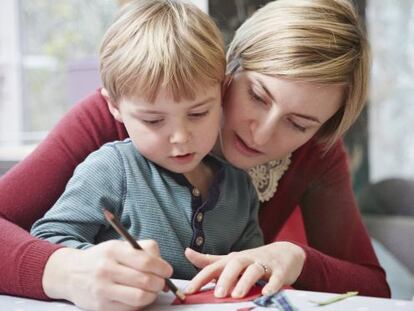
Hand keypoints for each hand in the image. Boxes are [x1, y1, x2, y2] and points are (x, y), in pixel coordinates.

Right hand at [43, 239, 172, 310]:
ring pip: (140, 297)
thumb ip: (143, 250)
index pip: (146, 262)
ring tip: (151, 290)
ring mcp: (103, 290)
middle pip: (145, 281)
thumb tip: (163, 267)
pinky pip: (130, 309)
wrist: (71, 274)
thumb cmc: (102, 259)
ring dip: (152, 295)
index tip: (167, 271)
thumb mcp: (119, 246)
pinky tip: (138, 296)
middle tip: (161, 282)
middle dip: (160, 283)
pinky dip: (140, 304)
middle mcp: (106, 269)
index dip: (162, 268)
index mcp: (113, 250)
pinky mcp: (101, 306)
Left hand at [184, 242, 305, 298]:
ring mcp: (264, 263)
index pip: (214, 267)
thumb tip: (187, 252)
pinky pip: (276, 277)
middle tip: (218, 294)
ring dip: (245, 281)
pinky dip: (272, 285)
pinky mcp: (280, 270)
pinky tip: (266, 293)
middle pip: (234, 265)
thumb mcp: (231, 259)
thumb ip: (210, 260)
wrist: (285, 252)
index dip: (201, 278)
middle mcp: (247, 259)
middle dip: (226, 279)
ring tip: (237, 295)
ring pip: (254, 269)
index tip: (189, 290)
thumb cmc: (254, 259)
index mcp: (232, 260)